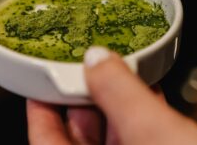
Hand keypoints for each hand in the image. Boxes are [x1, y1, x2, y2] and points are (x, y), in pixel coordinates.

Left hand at [27, 47, 196, 143]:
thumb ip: (121, 93)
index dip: (43, 101)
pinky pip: (136, 136)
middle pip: (79, 132)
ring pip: (111, 133)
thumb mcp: (153, 134)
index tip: (44, 72)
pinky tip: (144, 88)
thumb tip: (96, 59)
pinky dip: (138, 111)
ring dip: (114, 99)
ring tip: (115, 66)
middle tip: (87, 60)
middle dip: (85, 92)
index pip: (45, 136)